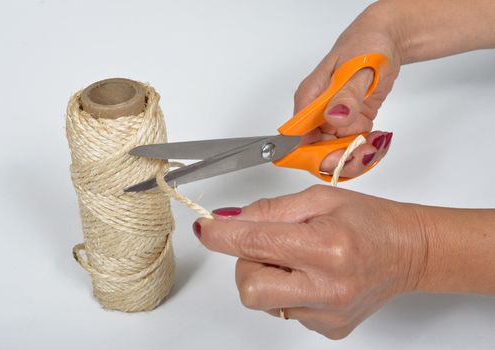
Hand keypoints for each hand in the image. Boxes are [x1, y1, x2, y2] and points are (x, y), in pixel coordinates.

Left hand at [194, 186, 428, 338]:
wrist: (407, 252)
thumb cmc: (369, 221)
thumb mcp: (319, 200)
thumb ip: (270, 211)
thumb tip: (230, 220)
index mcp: (326, 248)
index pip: (256, 242)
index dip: (222, 235)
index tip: (205, 230)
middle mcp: (327, 288)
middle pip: (250, 287)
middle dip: (247, 263)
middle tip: (271, 245)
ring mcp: (327, 315)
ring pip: (263, 300)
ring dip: (267, 276)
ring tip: (299, 259)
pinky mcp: (327, 329)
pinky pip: (283, 310)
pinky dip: (286, 290)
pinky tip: (312, 276)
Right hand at [295, 3, 401, 177]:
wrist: (384, 41)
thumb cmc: (366, 46)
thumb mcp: (358, 69)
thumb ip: (346, 96)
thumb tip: (333, 117)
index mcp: (309, 100)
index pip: (298, 140)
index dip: (316, 155)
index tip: (341, 155)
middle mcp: (316, 114)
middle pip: (317, 153)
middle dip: (342, 159)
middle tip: (365, 151)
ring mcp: (331, 120)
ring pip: (336, 154)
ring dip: (357, 156)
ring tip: (376, 142)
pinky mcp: (348, 124)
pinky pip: (352, 147)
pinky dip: (366, 149)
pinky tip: (378, 138)